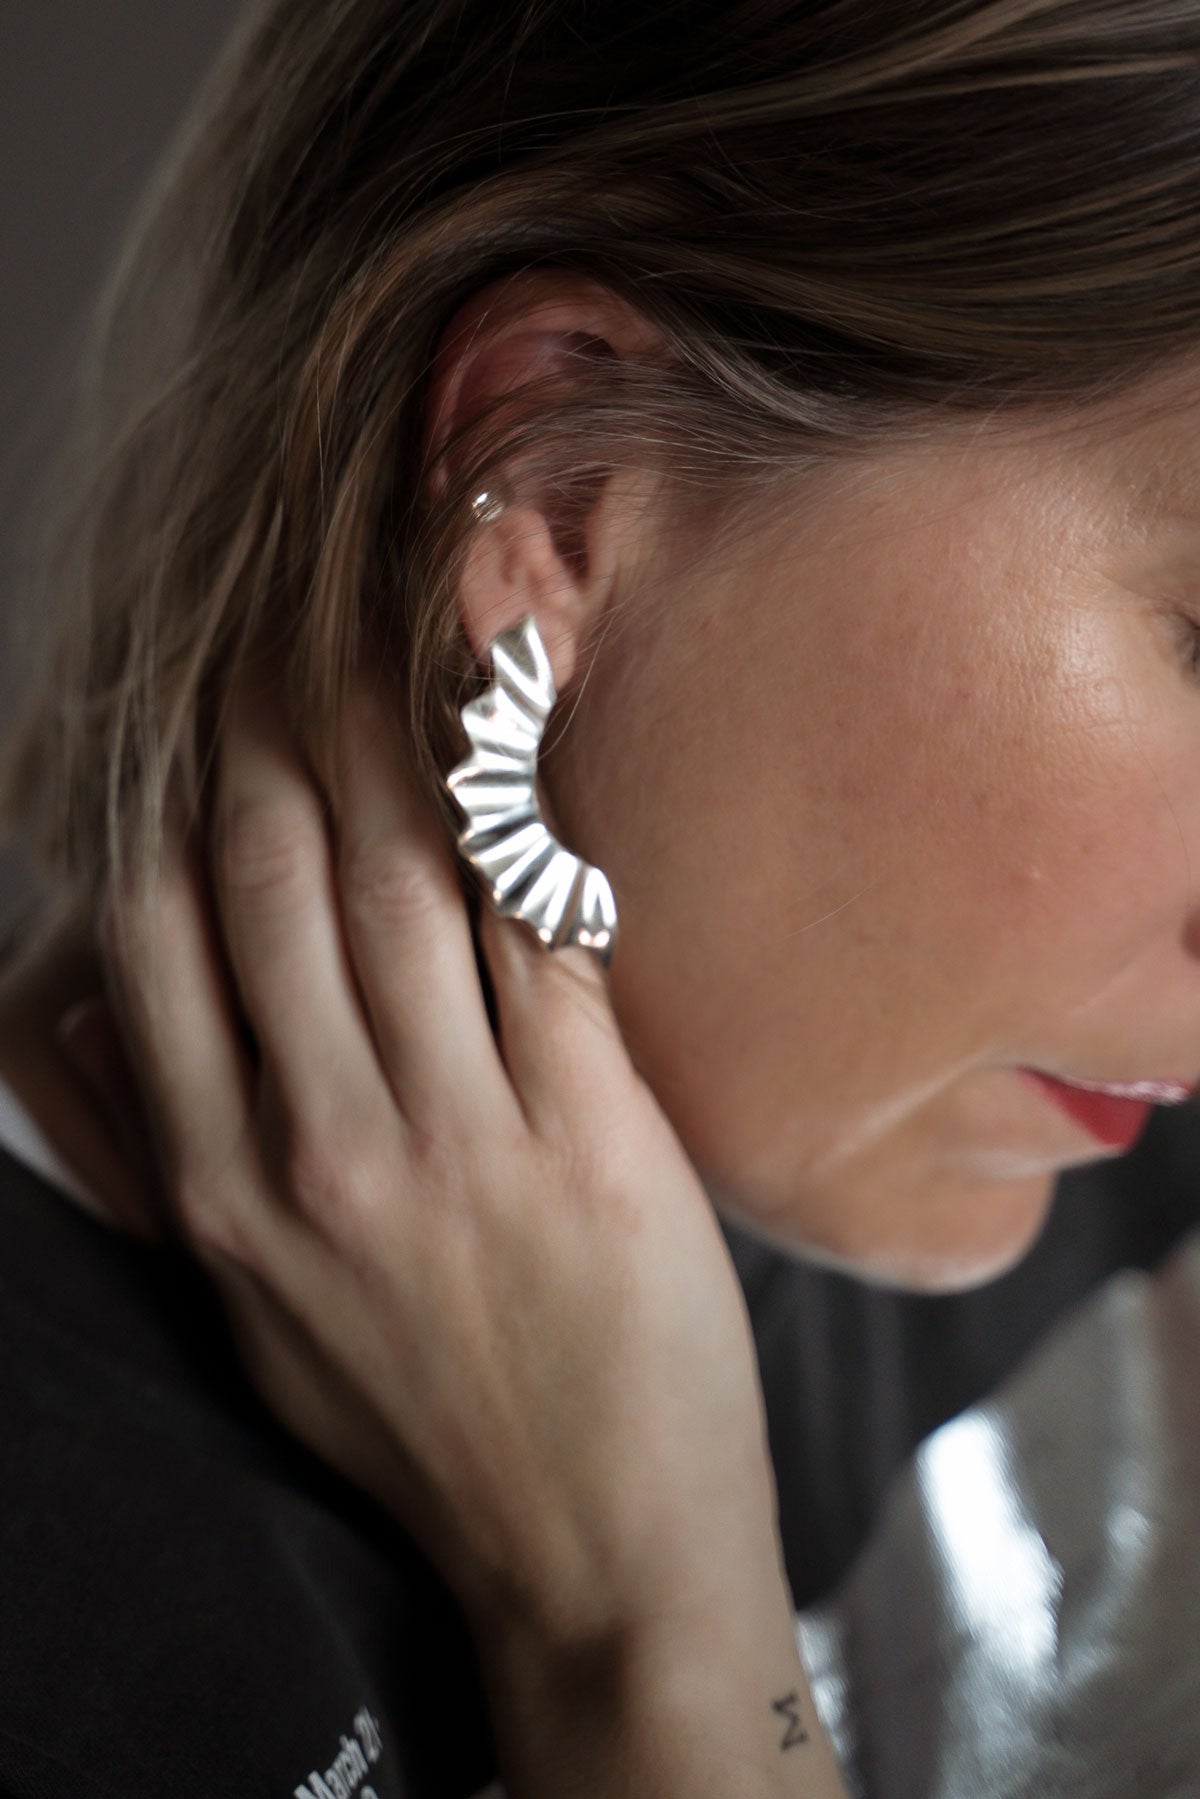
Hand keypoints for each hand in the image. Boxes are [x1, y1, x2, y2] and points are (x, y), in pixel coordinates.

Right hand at [76, 655, 783, 1648]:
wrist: (594, 1551)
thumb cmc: (420, 1422)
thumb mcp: (251, 1316)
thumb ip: (170, 1163)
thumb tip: (95, 1010)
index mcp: (225, 1189)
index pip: (160, 934)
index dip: (171, 789)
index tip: (193, 696)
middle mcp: (324, 1149)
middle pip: (274, 874)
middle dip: (274, 721)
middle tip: (292, 618)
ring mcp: (462, 1143)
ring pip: (404, 879)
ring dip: (396, 734)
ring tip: (400, 625)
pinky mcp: (592, 1138)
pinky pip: (540, 937)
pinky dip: (524, 823)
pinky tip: (518, 730)